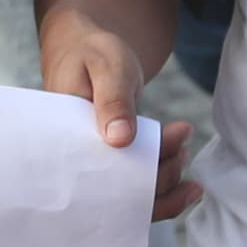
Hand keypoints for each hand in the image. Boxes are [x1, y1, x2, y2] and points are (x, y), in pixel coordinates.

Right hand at [40, 12, 200, 220]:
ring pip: (127, 195)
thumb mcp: (105, 67)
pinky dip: (158, 185)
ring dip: (162, 182)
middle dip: (157, 177)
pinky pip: (131, 187)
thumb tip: (119, 140)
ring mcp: (91, 163)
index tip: (174, 139)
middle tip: (182, 147)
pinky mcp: (107, 162)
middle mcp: (73, 160)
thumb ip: (112, 100)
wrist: (85, 51)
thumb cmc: (93, 54)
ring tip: (184, 153)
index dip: (137, 173)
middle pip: (115, 193)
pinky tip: (184, 178)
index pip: (96, 176)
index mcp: (61, 140)